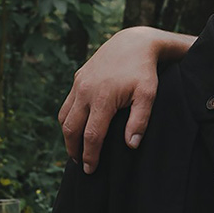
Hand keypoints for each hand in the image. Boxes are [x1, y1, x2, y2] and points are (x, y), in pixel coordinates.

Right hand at [58, 27, 165, 172]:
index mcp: (103, 98)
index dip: (90, 155)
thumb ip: (139, 120)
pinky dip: (68, 119)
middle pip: (72, 129)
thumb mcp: (148, 95)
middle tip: (81, 165)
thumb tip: (131, 145)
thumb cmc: (144, 71)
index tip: (91, 170)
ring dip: (68, 136)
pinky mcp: (77, 78)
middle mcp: (85, 91)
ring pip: (65, 117)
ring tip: (76, 150)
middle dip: (74, 149)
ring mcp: (78, 84)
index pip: (92, 135)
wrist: (133, 42)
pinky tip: (76, 128)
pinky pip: (66, 104)